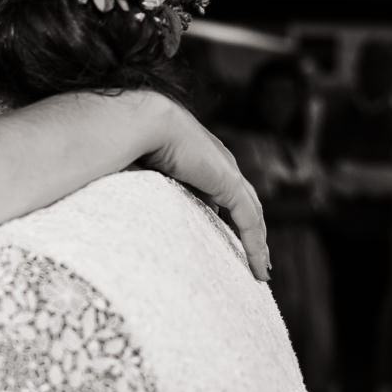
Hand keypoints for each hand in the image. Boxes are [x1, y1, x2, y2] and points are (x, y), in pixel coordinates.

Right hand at [136, 96, 270, 280]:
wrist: (142, 122)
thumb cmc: (130, 140)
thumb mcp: (143, 172)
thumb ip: (150, 189)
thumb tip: (134, 210)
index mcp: (199, 158)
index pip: (220, 192)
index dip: (223, 214)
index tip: (222, 237)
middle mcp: (218, 163)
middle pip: (243, 203)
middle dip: (251, 231)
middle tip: (255, 259)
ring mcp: (226, 171)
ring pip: (251, 214)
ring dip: (258, 243)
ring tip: (261, 270)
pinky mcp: (229, 183)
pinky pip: (248, 220)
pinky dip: (255, 245)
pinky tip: (258, 267)